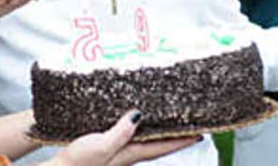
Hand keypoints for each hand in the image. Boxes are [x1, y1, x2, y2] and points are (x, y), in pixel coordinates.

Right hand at [45, 110, 197, 165]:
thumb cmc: (78, 162)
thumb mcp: (100, 145)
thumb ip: (120, 132)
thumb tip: (138, 116)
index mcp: (130, 153)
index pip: (163, 147)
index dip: (182, 140)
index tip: (199, 133)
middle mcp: (128, 153)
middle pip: (158, 144)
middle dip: (174, 135)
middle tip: (188, 123)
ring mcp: (118, 151)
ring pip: (146, 140)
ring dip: (158, 131)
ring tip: (168, 118)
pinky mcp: (107, 147)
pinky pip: (131, 136)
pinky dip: (139, 128)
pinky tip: (135, 121)